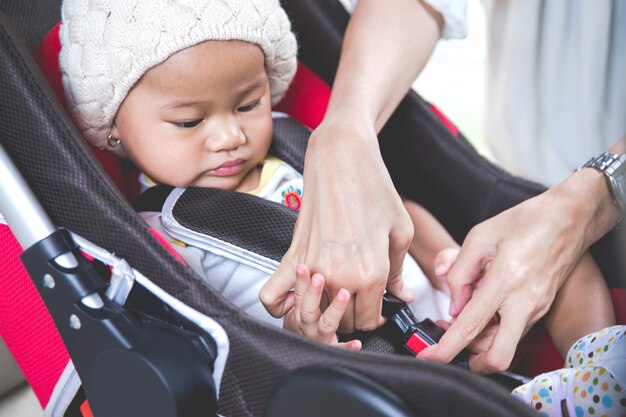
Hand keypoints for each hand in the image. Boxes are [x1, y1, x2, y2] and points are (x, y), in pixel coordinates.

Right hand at [261, 122, 414, 331]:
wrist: (342, 159)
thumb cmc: (374, 189)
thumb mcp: (400, 232)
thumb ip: (398, 272)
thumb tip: (403, 296)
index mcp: (371, 273)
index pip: (368, 320)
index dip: (375, 316)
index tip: (375, 305)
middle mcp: (339, 277)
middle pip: (341, 322)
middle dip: (350, 315)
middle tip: (356, 297)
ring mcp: (312, 268)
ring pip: (313, 314)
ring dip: (321, 311)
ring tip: (331, 295)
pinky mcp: (293, 255)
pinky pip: (272, 296)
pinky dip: (279, 305)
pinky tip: (294, 296)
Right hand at [283, 264, 361, 350]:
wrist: (301, 344)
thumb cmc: (303, 318)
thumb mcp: (298, 299)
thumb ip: (303, 283)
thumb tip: (307, 262)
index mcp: (299, 308)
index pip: (298, 292)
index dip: (300, 281)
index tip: (302, 267)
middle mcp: (306, 321)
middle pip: (307, 306)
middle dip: (312, 291)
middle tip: (319, 277)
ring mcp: (317, 334)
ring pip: (325, 323)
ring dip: (335, 309)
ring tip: (343, 294)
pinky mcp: (329, 346)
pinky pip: (337, 348)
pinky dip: (346, 345)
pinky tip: (356, 342)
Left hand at [418, 188, 591, 372]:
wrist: (569, 217)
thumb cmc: (524, 221)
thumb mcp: (479, 237)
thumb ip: (459, 273)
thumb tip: (454, 306)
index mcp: (504, 281)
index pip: (470, 327)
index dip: (446, 348)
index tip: (429, 357)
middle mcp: (524, 302)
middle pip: (498, 357)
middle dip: (472, 361)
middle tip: (453, 342)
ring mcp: (536, 308)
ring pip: (505, 345)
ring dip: (482, 340)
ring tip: (467, 312)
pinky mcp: (541, 308)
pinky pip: (514, 330)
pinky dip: (495, 328)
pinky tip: (485, 306)